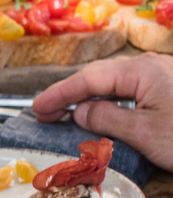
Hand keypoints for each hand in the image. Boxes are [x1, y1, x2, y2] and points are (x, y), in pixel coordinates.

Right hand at [32, 52, 172, 169]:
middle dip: (70, 93)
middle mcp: (150, 65)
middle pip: (99, 75)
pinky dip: (109, 98)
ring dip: (89, 96)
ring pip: (114, 81)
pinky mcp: (168, 86)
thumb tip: (79, 112)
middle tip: (47, 114)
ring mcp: (161, 73)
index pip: (88, 78)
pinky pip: (130, 87)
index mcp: (142, 70)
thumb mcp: (144, 133)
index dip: (59, 93)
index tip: (37, 108)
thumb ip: (106, 119)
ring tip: (68, 112)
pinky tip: (101, 110)